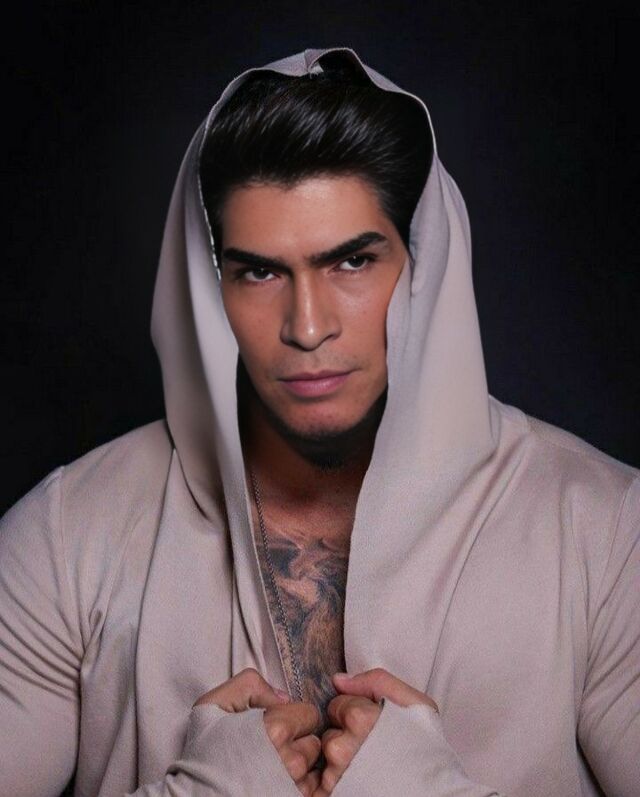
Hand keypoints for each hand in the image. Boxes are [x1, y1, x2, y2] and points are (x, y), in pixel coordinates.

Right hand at [193, 668, 321, 795]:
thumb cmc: (203, 755)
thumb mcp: (214, 704)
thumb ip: (251, 685)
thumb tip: (283, 698)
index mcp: (275, 729)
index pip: (310, 714)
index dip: (293, 717)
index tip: (278, 724)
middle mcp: (290, 760)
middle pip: (313, 742)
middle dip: (297, 742)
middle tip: (273, 748)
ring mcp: (294, 787)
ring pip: (312, 768)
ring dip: (298, 766)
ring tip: (272, 768)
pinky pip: (311, 791)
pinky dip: (298, 786)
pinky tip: (277, 782)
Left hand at [314, 668, 438, 795]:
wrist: (436, 793)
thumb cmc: (428, 750)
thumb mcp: (415, 703)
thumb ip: (375, 681)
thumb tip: (339, 681)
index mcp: (359, 719)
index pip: (337, 704)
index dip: (355, 711)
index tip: (372, 724)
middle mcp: (342, 748)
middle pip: (330, 732)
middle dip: (346, 736)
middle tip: (371, 747)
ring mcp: (335, 776)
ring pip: (327, 757)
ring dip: (342, 760)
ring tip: (368, 766)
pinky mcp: (334, 795)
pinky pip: (323, 782)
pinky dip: (337, 781)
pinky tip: (358, 779)